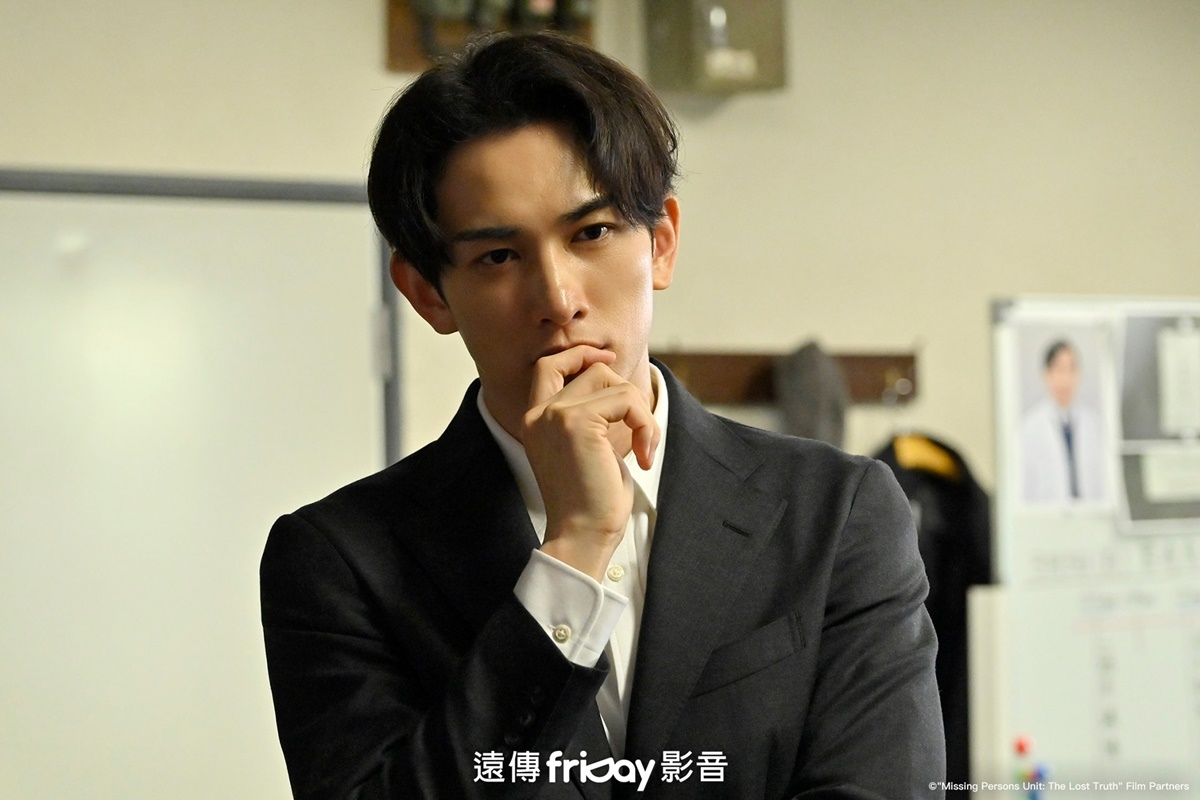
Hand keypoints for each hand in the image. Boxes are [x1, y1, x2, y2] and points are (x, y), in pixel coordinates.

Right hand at [522, 346, 659, 581]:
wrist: (582, 536)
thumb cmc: (591, 503)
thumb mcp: (589, 450)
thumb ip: (592, 417)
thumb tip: (621, 385)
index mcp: (535, 421)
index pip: (548, 366)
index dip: (580, 354)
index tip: (609, 358)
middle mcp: (539, 414)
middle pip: (592, 369)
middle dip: (627, 392)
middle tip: (641, 430)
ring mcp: (555, 415)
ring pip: (613, 381)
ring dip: (641, 414)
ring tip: (644, 449)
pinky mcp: (577, 423)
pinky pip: (627, 400)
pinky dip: (645, 424)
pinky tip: (644, 456)